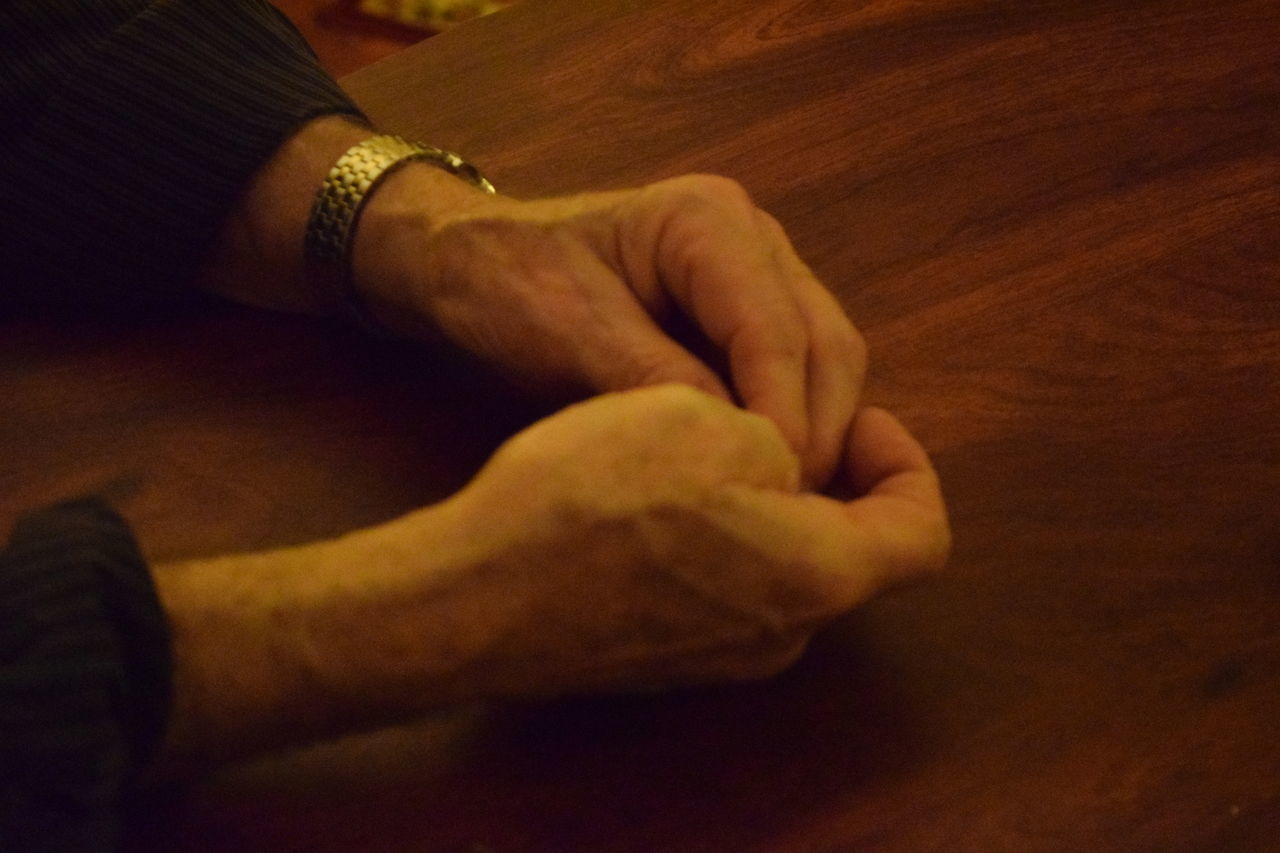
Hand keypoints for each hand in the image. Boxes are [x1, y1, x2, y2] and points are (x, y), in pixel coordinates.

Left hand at [198, 117, 862, 486]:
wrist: (466, 265)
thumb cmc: (505, 285)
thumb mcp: (568, 334)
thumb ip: (652, 382)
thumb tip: (738, 451)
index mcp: (708, 221)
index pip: (777, 329)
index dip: (785, 416)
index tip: (772, 493)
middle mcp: (754, 239)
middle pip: (825, 345)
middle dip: (817, 432)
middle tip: (786, 516)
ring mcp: (760, 275)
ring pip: (824, 364)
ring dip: (815, 435)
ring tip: (780, 507)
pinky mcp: (747, 317)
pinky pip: (794, 376)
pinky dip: (791, 427)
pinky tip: (767, 480)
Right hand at [434, 384, 948, 695]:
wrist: (480, 596)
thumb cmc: (599, 500)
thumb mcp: (708, 421)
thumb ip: (783, 435)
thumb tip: (786, 459)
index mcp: (820, 574)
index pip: (920, 528)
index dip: (903, 458)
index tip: (858, 413)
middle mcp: (785, 634)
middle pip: (848, 548)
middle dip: (829, 475)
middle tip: (779, 414)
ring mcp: (721, 657)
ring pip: (781, 566)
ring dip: (767, 503)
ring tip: (709, 440)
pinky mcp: (666, 658)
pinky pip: (723, 589)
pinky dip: (719, 536)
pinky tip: (656, 491)